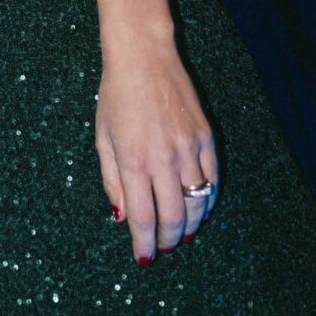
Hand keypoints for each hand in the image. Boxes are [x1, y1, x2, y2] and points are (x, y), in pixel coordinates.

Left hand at [94, 36, 217, 262]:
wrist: (144, 57)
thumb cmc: (115, 96)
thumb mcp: (102, 138)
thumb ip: (112, 181)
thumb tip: (121, 216)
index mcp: (133, 161)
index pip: (142, 218)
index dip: (145, 244)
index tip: (144, 258)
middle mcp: (164, 158)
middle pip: (174, 217)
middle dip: (168, 240)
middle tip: (163, 249)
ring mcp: (189, 148)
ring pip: (197, 202)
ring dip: (190, 225)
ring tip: (181, 235)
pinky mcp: (206, 137)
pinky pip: (212, 180)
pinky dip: (207, 199)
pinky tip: (198, 208)